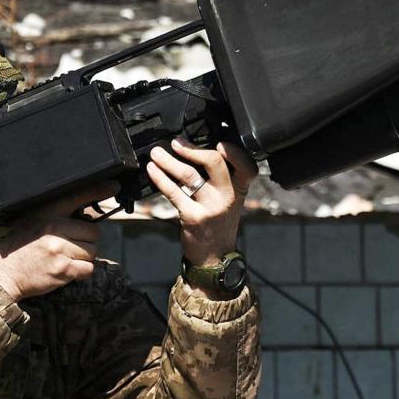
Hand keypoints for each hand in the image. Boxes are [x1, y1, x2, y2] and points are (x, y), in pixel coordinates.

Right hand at [0, 182, 117, 300]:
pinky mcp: (63, 269)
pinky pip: (88, 269)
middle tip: (72, 245)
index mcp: (48, 212)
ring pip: (92, 251)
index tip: (113, 185)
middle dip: (87, 240)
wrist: (5, 273)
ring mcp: (60, 249)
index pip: (78, 196)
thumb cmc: (22, 246)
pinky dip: (82, 272)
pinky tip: (67, 269)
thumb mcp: (35, 220)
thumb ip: (59, 215)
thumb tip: (89, 214)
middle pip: (94, 232)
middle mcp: (54, 228)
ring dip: (84, 257)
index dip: (99, 190)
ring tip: (66, 257)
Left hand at [147, 138, 257, 266]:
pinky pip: (173, 192)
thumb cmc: (219, 224)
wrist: (214, 256)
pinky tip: (152, 170)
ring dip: (169, 160)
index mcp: (240, 188)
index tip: (218, 141)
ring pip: (189, 175)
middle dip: (192, 149)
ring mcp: (211, 207)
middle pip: (214, 162)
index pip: (246, 164)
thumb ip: (222, 178)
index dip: (233, 151)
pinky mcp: (193, 217)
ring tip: (156, 153)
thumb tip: (197, 150)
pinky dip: (160, 178)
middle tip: (176, 142)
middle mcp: (229, 196)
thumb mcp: (230, 200)